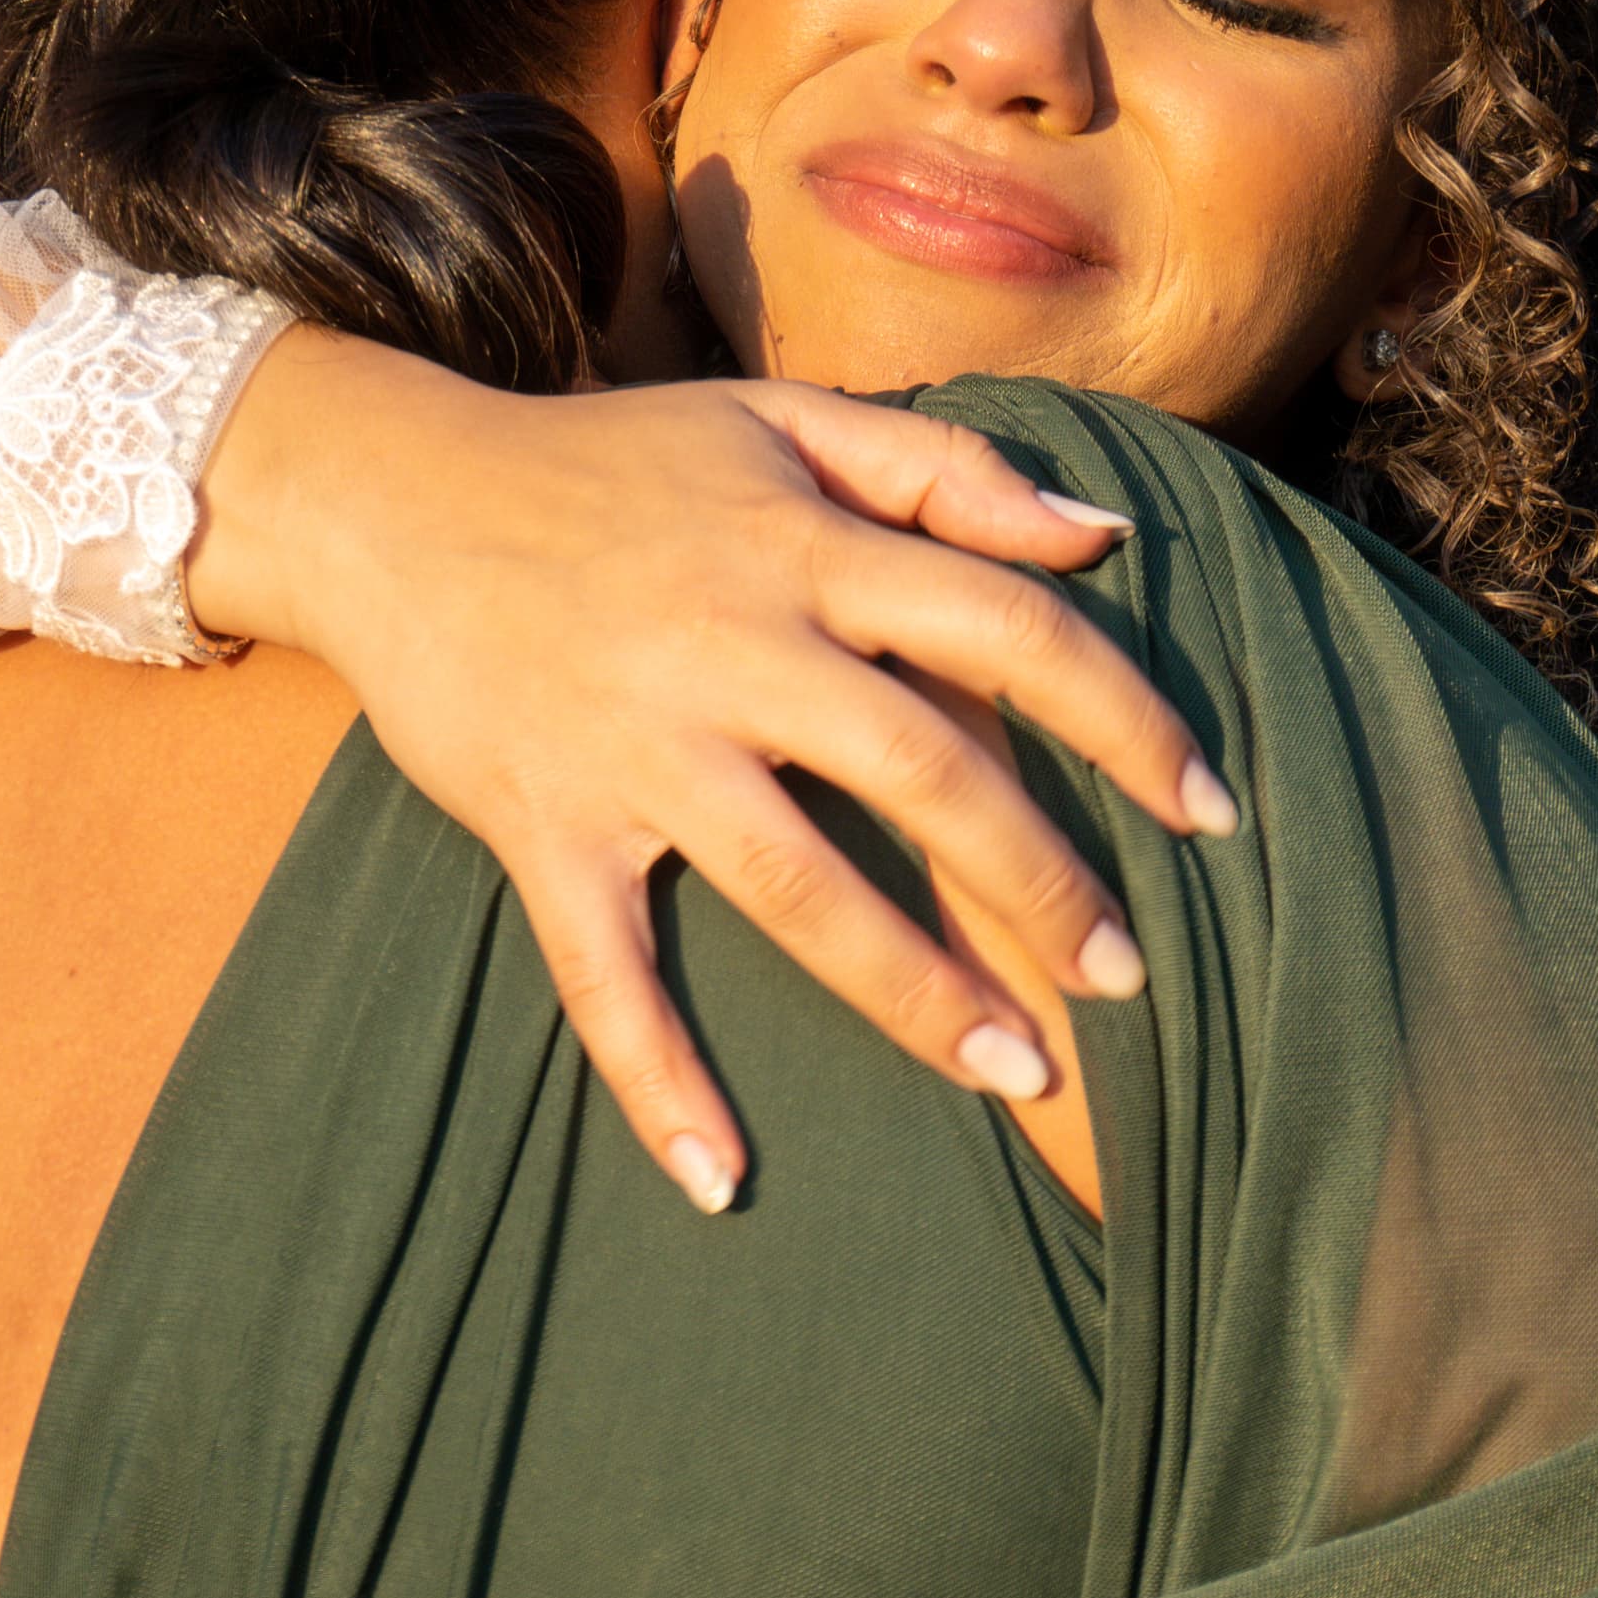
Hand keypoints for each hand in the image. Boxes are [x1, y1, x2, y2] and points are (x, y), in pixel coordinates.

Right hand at [193, 332, 1234, 1212]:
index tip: (1209, 808)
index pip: (1005, 627)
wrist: (388, 496)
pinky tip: (721, 1176)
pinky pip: (603, 970)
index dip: (1125, 717)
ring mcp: (632, 746)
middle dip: (1044, 884)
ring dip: (917, 993)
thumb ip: (943, 467)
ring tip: (1021, 1073)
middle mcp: (729, 646)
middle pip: (924, 771)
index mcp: (801, 546)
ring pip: (796, 887)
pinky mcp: (543, 825)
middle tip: (1129, 975)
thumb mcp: (773, 421)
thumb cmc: (602, 463)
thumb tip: (1103, 533)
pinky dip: (655, 1078)